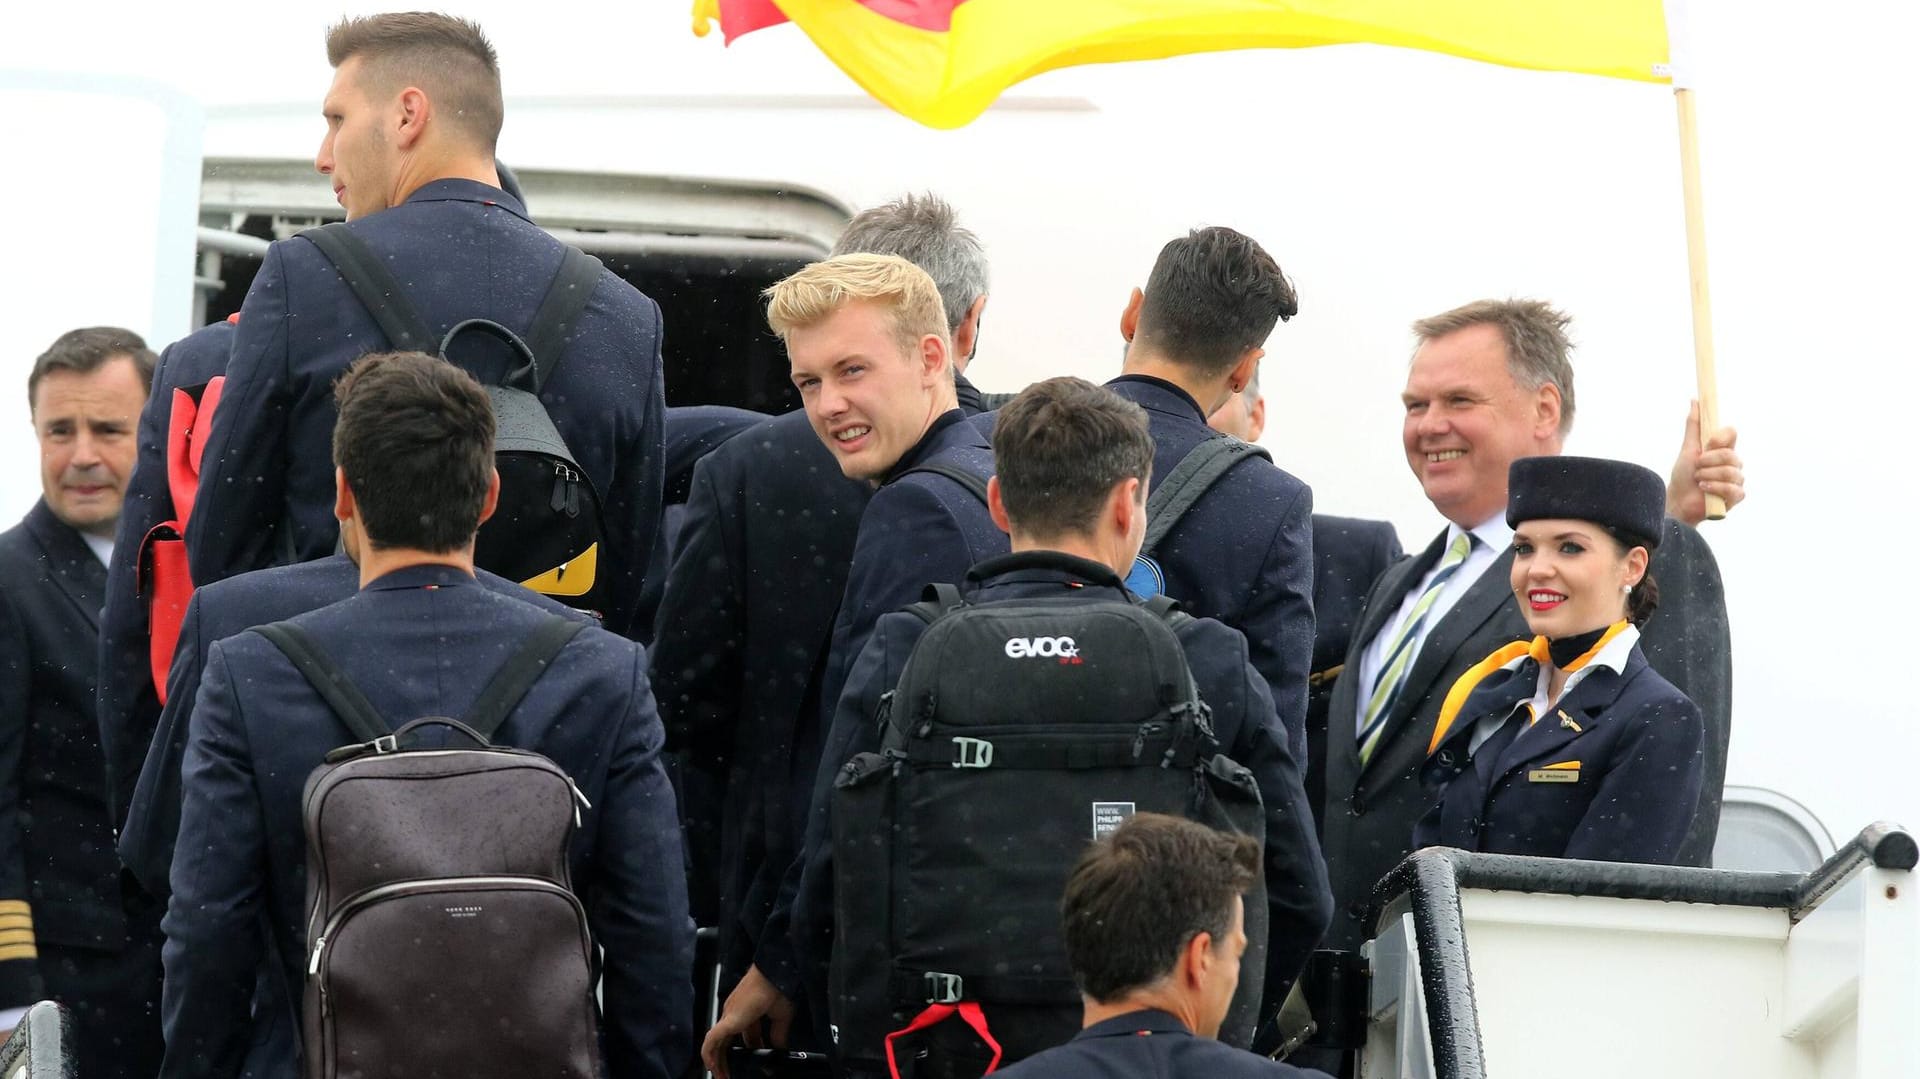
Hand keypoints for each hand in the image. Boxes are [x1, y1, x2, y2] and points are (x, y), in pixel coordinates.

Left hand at [700, 964, 793, 1078]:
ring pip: (715, 1043)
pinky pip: (711, 1041)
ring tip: (722, 1076)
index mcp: (746, 1012)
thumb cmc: (778, 990)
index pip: (743, 1035)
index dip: (748, 1051)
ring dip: (717, 1061)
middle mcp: (733, 1014)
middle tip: (729, 1074)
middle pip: (725, 1042)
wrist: (774, 976)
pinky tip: (713, 1068)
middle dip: (726, 1059)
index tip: (754, 1063)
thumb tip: (780, 1050)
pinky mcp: (727, 1020)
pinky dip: (709, 1055)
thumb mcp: (781, 1019)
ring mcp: (728, 1016)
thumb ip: (778, 1036)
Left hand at [1666, 400, 1744, 524]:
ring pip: (1730, 472)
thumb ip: (1694, 425)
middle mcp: (1733, 463)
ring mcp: (1737, 479)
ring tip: (1698, 480)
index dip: (1720, 438)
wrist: (1679, 500)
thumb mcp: (1688, 448)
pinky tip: (1704, 489)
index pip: (1732, 432)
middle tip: (1696, 468)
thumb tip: (1694, 400)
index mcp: (1723, 448)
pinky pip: (1733, 489)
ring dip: (1707, 476)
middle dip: (1707, 462)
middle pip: (1730, 454)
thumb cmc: (1683, 475)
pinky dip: (1715, 488)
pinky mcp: (1736, 496)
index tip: (1707, 444)